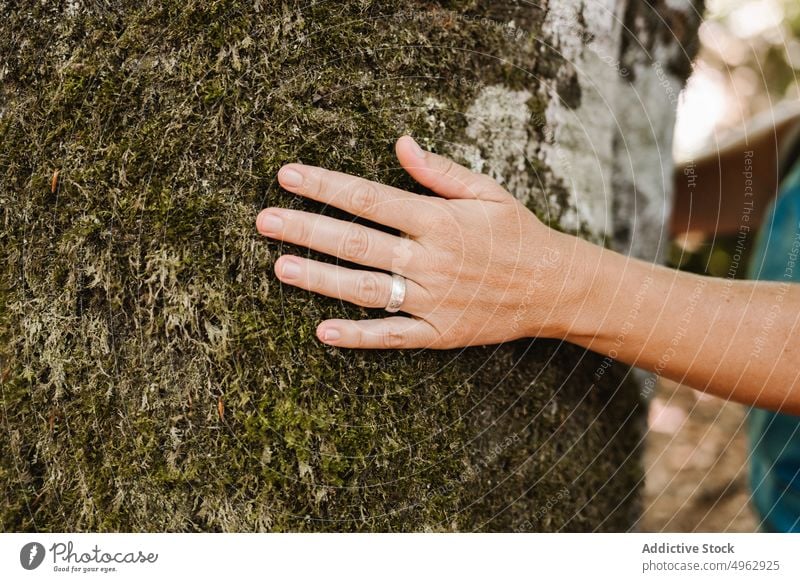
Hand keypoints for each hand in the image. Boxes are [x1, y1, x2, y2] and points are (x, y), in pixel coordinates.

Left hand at [256, 136, 583, 348]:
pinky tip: (323, 332)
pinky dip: (359, 336)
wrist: (553, 286)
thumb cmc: (516, 233)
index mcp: (438, 220)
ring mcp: (433, 299)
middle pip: (357, 242)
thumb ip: (439, 171)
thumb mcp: (487, 192)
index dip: (325, 186)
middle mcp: (430, 259)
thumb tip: (400, 143)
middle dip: (307, 230)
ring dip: (321, 279)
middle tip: (264, 221)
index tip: (287, 177)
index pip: (369, 198)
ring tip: (280, 268)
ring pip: (367, 289)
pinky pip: (394, 336)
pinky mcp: (439, 332)